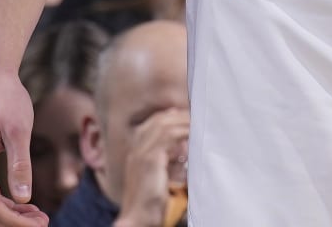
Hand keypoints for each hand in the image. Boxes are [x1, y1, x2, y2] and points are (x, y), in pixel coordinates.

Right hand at [0, 65, 48, 225]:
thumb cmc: (5, 96)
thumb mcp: (18, 129)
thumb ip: (20, 165)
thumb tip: (24, 198)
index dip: (15, 221)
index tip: (40, 224)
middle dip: (12, 222)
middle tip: (43, 222)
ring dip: (8, 214)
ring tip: (37, 215)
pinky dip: (3, 201)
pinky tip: (23, 202)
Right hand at [113, 108, 190, 226]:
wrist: (139, 217)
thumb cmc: (150, 202)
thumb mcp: (157, 176)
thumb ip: (166, 161)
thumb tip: (182, 147)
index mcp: (136, 152)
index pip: (152, 123)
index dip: (169, 117)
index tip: (186, 115)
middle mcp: (136, 148)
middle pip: (157, 120)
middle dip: (177, 115)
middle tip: (194, 114)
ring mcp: (140, 152)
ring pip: (162, 125)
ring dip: (181, 121)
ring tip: (196, 122)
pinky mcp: (149, 159)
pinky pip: (167, 137)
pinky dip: (180, 133)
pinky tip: (191, 135)